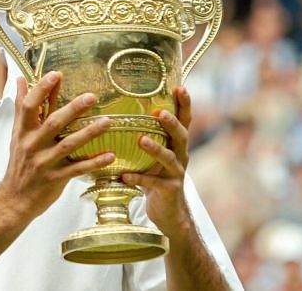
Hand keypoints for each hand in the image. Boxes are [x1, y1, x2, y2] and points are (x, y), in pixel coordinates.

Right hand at [0, 71, 113, 220]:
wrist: (14, 198)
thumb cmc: (18, 163)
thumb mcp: (16, 133)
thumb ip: (21, 106)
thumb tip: (21, 79)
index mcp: (23, 131)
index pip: (30, 106)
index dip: (42, 89)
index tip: (56, 75)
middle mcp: (33, 145)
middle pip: (53, 123)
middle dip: (73, 109)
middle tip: (92, 97)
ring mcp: (45, 162)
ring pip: (68, 145)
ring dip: (89, 133)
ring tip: (108, 122)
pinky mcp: (56, 179)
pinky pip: (78, 169)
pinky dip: (94, 162)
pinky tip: (110, 155)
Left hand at [122, 87, 192, 237]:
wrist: (168, 212)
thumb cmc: (155, 177)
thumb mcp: (152, 156)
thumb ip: (143, 137)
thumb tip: (117, 113)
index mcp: (176, 145)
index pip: (184, 121)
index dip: (184, 105)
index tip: (180, 87)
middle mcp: (180, 156)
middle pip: (181, 136)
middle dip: (171, 123)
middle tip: (159, 113)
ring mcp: (176, 174)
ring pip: (169, 158)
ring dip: (155, 149)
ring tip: (141, 140)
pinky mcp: (169, 190)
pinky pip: (153, 183)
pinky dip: (138, 179)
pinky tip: (124, 176)